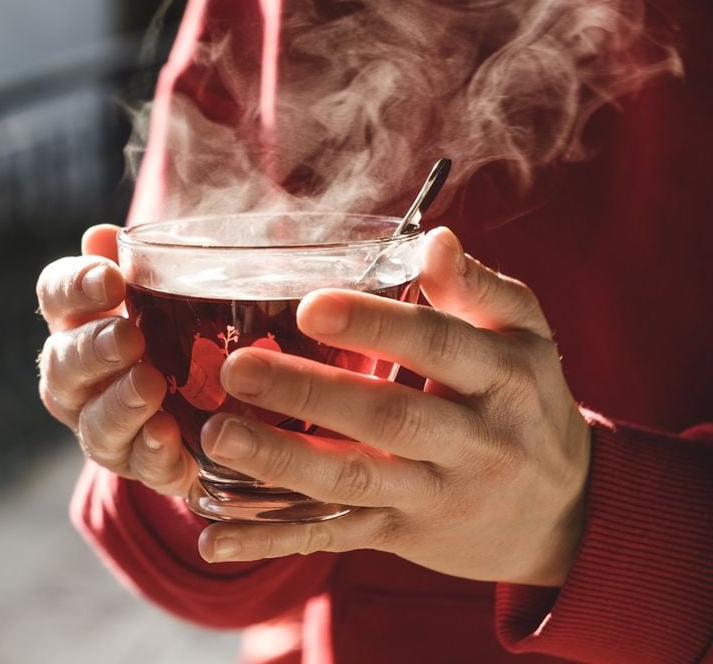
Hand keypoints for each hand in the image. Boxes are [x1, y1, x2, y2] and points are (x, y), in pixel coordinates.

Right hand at [36, 225, 195, 495]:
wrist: (208, 408)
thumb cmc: (175, 333)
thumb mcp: (167, 295)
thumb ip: (139, 267)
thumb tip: (103, 235)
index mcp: (77, 323)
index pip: (56, 295)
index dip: (76, 287)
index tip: (111, 278)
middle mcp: (76, 379)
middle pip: (63, 363)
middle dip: (94, 350)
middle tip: (129, 338)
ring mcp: (101, 427)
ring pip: (93, 422)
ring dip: (119, 404)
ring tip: (150, 385)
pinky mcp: (138, 466)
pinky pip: (139, 464)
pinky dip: (152, 451)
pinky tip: (169, 435)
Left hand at [197, 227, 590, 586]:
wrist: (563, 514)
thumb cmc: (527, 399)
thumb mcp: (524, 336)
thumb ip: (477, 289)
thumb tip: (434, 240)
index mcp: (503, 377)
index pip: (437, 345)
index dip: (375, 324)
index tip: (309, 306)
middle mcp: (474, 442)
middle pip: (389, 418)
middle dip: (310, 395)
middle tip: (238, 369)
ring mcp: (435, 496)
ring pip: (355, 483)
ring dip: (282, 463)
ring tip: (217, 437)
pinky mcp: (402, 535)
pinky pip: (333, 538)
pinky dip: (272, 541)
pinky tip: (217, 538)